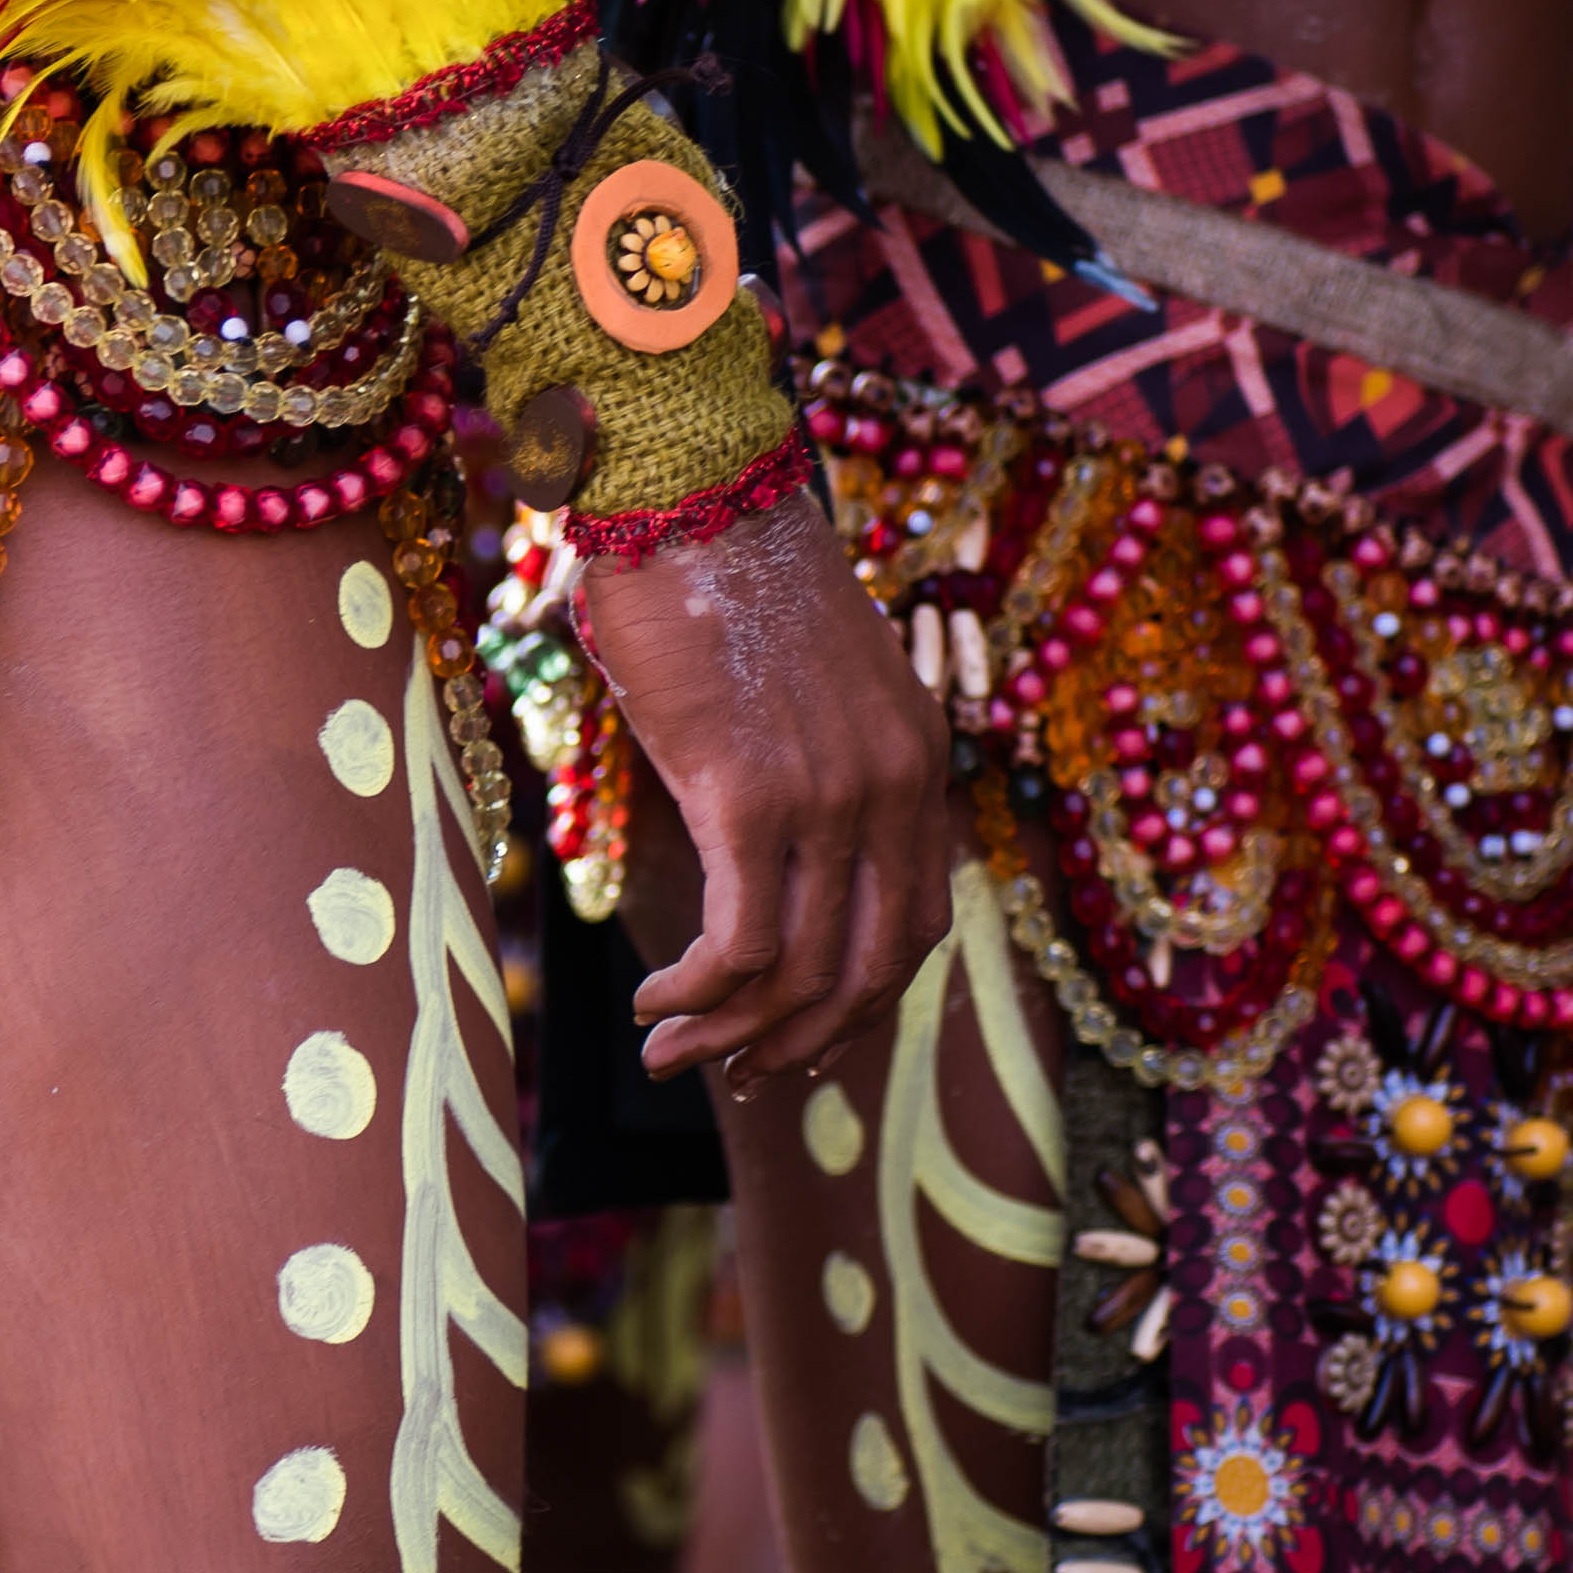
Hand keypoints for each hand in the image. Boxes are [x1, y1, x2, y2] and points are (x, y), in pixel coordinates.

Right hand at [578, 492, 949, 1083]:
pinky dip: (699, 994)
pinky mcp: (753, 794)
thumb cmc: (719, 579)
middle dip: (799, 1044)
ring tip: (669, 1054)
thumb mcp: (803, 686)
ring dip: (730, 1035)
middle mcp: (894, 786)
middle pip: (870, 971)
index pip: (915, 927)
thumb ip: (814, 768)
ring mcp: (832, 794)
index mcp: (918, 762)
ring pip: (802, 972)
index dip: (857, 1007)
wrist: (689, 494)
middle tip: (732, 1077)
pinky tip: (655, 1004)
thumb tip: (765, 853)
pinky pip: (743, 941)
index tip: (792, 1040)